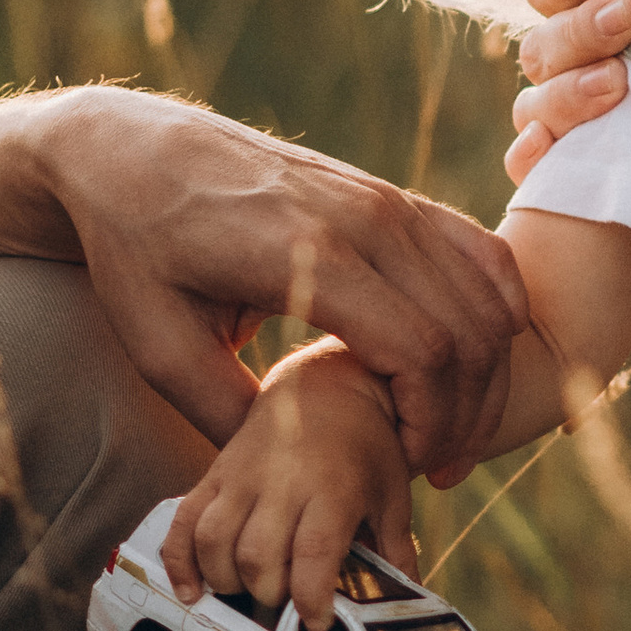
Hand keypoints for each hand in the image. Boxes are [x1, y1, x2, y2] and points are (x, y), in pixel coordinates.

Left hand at [3, 87, 523, 474]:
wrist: (133, 153)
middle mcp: (366, 219)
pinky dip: (497, 311)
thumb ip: (227, 414)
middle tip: (435, 467)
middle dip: (465, 413)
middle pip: (467, 331)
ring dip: (484, 373)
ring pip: (486, 297)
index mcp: (311, 256)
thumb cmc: (137, 250)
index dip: (429, 423)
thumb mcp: (158, 345)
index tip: (404, 465)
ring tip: (450, 429)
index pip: (422, 351)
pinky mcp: (393, 196)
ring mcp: (387, 200)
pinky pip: (481, 254)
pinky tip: (477, 361)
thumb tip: (290, 477)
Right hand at [163, 340, 415, 627]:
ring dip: (226, 582)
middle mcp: (282, 483)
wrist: (326, 386)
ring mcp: (243, 478)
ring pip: (216, 542)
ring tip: (247, 594)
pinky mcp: (216, 475)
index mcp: (332, 489)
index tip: (318, 622)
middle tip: (283, 608)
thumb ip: (397, 546)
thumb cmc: (365, 444)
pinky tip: (192, 590)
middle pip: (258, 556)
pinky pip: (184, 521)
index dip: (310, 597)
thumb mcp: (392, 491)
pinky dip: (179, 560)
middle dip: (268, 595)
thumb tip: (410, 596)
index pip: (313, 553)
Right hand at [507, 0, 630, 182]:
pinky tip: (547, 145)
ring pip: (534, 104)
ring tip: (616, 82)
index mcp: (586, 19)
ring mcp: (564, 124)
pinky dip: (532, 156)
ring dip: (568, 90)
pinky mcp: (569, 174)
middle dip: (584, 27)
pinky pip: (530, 168)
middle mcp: (568, 70)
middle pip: (544, 46)